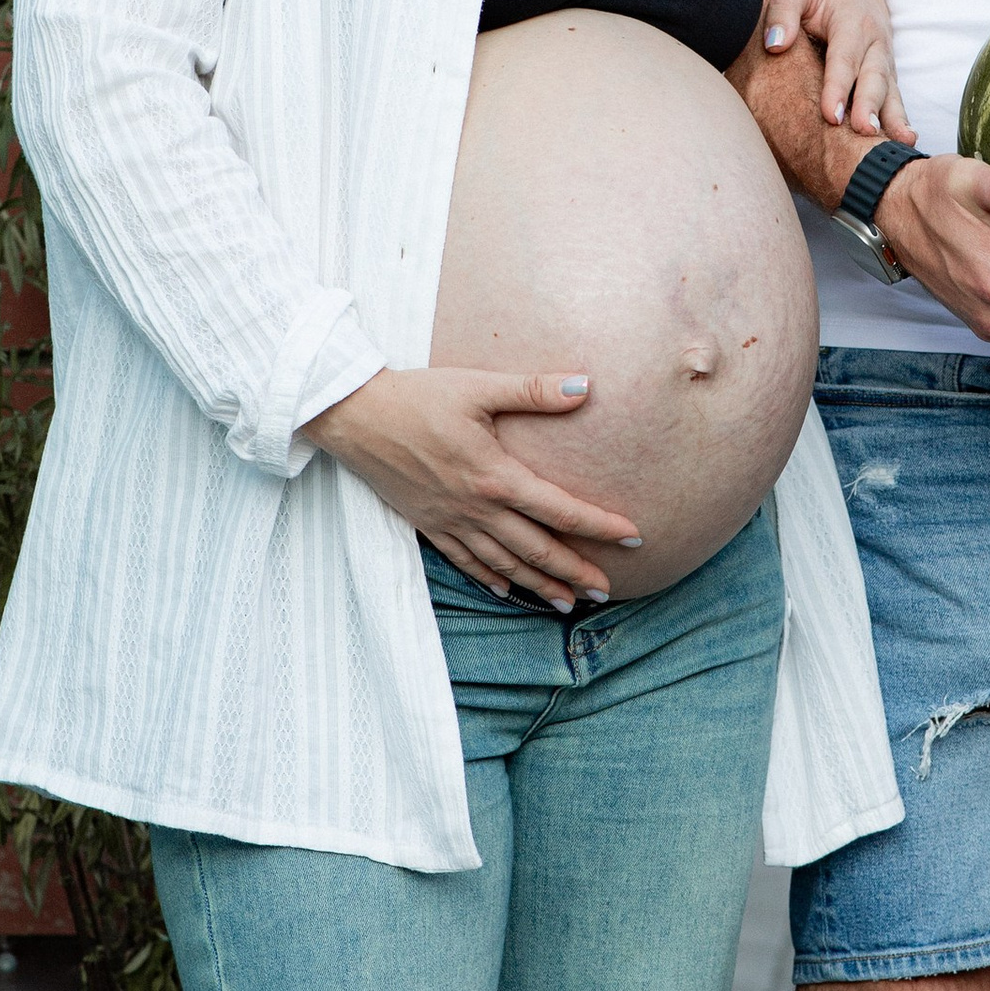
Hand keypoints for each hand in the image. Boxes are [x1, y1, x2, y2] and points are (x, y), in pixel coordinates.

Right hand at [303, 366, 639, 608]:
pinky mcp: (428, 524)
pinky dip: (491, 579)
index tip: (634, 537)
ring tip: (568, 604)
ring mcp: (450, 521)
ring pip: (504, 564)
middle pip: (536, 549)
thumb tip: (587, 387)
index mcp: (495, 476)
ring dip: (539, 586)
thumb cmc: (418, 396)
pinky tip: (508, 591)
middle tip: (606, 592)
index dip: (599, 525)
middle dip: (574, 572)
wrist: (354, 416)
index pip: (559, 508)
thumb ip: (534, 390)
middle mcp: (476, 508)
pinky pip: (465, 561)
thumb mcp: (479, 386)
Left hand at [760, 0, 910, 143]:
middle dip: (870, 106)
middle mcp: (874, 42)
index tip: (830, 114)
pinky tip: (903, 141)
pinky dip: (899, 120)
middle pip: (874, 77)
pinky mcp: (887, 76)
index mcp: (852, 21)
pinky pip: (894, 99)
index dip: (838, 86)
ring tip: (899, 142)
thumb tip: (775, 44)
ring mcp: (884, 61)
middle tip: (864, 131)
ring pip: (890, 91)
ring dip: (893, 117)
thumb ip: (783, 11)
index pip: (843, 57)